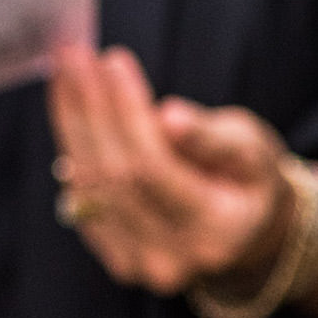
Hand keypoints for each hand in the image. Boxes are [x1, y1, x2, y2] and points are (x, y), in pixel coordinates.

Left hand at [44, 45, 291, 297]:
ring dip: (71, 119)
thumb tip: (169, 118)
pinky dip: (71, 143)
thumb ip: (212, 139)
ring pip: (91, 183)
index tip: (113, 61)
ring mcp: (138, 264)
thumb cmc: (250, 179)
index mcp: (215, 231)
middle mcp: (171, 259)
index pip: (154, 169)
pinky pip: (82, 193)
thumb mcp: (252, 150)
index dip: (128, 114)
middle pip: (115, 175)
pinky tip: (66, 100)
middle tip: (74, 53)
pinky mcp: (114, 255)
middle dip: (90, 108)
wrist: (245, 230)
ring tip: (65, 66)